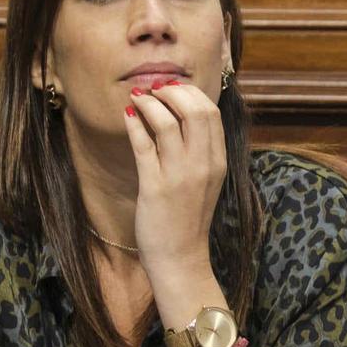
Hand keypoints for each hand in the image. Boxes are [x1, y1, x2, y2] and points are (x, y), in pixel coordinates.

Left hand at [124, 81, 227, 275]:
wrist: (181, 257)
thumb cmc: (189, 217)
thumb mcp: (206, 180)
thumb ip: (200, 150)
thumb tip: (183, 115)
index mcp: (218, 161)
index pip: (211, 112)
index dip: (190, 93)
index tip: (172, 89)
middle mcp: (203, 165)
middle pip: (194, 110)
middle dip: (171, 91)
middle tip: (154, 89)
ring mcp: (179, 175)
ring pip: (167, 122)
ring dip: (149, 103)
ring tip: (138, 98)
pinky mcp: (155, 186)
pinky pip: (143, 145)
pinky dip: (134, 123)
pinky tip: (128, 115)